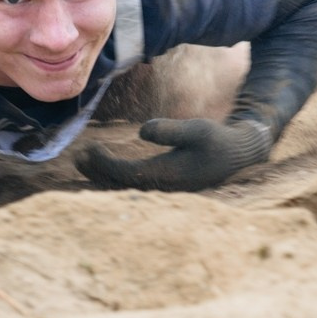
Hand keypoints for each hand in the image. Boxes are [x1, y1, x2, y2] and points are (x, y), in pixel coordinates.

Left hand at [74, 117, 270, 191]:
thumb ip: (170, 130)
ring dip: (104, 176)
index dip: (103, 164)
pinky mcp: (168, 184)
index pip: (125, 174)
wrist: (239, 155)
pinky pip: (135, 185)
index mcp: (168, 176)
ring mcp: (165, 188)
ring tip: (85, 162)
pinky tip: (107, 168)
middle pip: (121, 185)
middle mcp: (163, 187)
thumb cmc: (218, 140)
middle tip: (77, 158)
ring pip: (127, 187)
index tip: (87, 149)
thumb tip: (141, 132)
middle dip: (97, 172)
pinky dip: (117, 177)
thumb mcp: (197, 129)